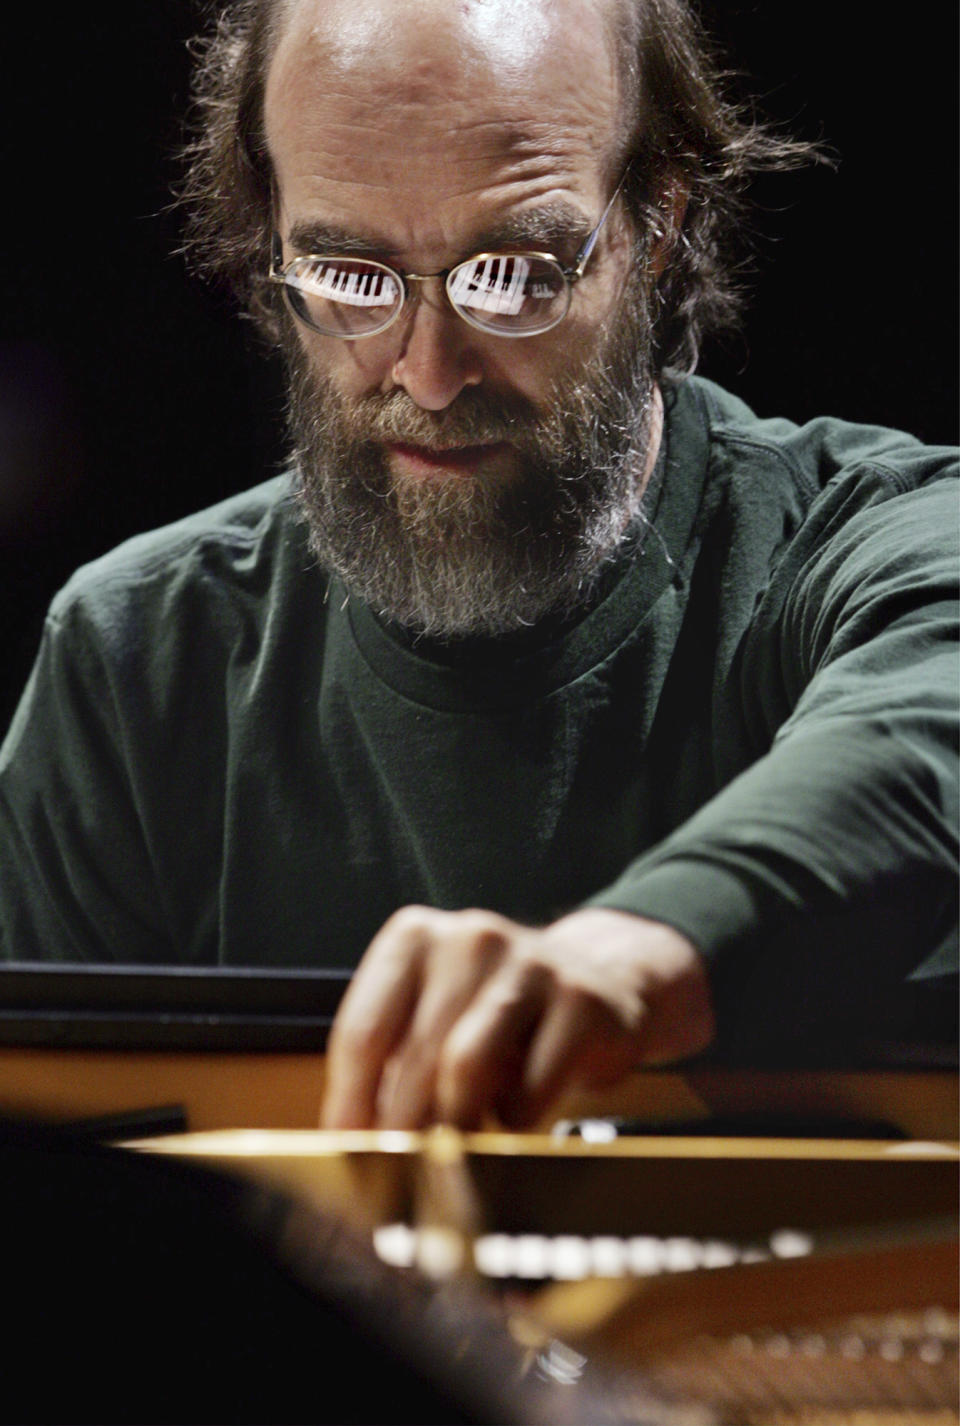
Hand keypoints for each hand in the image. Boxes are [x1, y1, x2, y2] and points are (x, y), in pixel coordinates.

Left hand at [320, 905, 714, 1129]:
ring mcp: (531, 963)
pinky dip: (516, 1117)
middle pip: (413, 1056)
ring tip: (455, 1150)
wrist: (601, 984)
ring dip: (455, 1125)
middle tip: (398, 1175)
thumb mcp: (435, 1018)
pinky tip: (515, 1112)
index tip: (347, 1152)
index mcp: (415, 936)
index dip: (350, 1103)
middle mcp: (471, 937)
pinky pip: (533, 1085)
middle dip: (401, 1128)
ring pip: (466, 1066)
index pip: (362, 1031)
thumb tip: (355, 1141)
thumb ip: (391, 1064)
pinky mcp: (582, 1001)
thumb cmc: (497, 1014)